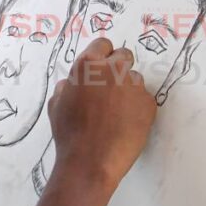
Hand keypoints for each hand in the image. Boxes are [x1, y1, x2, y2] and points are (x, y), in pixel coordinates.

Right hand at [47, 38, 156, 190]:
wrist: (91, 161)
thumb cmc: (69, 133)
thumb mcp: (56, 105)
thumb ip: (65, 87)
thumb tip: (70, 84)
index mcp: (87, 65)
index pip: (102, 44)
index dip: (101, 55)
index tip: (101, 67)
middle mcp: (113, 70)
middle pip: (123, 55)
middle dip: (118, 67)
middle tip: (111, 87)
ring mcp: (133, 86)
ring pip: (135, 79)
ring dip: (127, 90)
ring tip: (117, 113)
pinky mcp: (149, 103)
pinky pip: (144, 99)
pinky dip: (137, 108)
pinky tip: (126, 124)